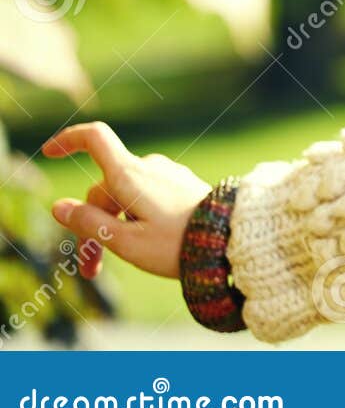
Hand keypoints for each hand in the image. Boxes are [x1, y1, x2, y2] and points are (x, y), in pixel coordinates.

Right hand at [41, 121, 214, 280]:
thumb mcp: (125, 241)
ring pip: (124, 196)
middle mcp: (149, 168)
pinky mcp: (180, 187)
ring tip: (110, 266)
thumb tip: (58, 207)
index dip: (69, 140)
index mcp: (131, 175)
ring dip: (111, 227)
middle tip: (90, 269)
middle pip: (104, 188)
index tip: (49, 151)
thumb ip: (89, 223)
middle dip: (90, 224)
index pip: (96, 138)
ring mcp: (167, 176)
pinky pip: (145, 198)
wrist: (230, 241)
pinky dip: (133, 220)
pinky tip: (141, 246)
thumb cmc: (176, 244)